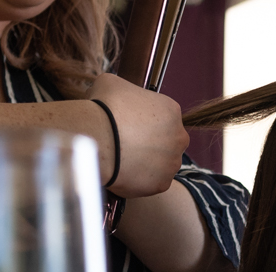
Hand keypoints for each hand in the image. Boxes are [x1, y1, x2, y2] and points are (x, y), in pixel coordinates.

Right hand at [87, 73, 188, 197]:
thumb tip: (115, 94)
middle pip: (168, 143)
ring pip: (161, 165)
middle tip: (128, 145)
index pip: (164, 118)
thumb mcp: (112, 83)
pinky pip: (151, 183)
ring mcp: (172, 163)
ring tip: (123, 160)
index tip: (131, 127)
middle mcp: (179, 137)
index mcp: (171, 110)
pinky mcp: (162, 184)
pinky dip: (139, 180)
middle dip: (151, 145)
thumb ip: (123, 90)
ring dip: (146, 164)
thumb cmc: (104, 107)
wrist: (97, 138)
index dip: (146, 124)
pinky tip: (123, 173)